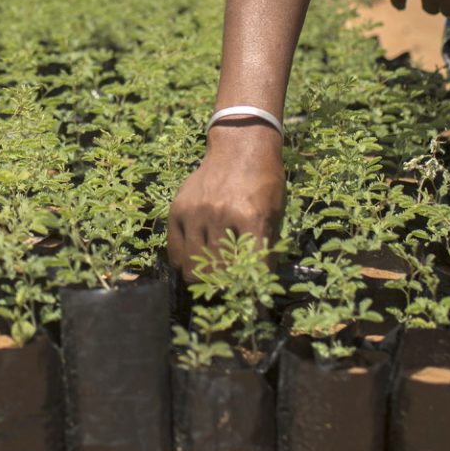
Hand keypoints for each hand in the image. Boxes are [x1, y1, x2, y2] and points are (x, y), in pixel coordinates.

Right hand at [167, 123, 286, 280]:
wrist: (240, 147)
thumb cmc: (264, 182)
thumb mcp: (274, 213)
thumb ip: (265, 247)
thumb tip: (258, 283)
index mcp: (252, 217)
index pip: (250, 267)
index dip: (251, 290)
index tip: (251, 303)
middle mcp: (221, 215)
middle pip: (216, 272)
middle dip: (224, 287)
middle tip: (229, 291)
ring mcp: (196, 212)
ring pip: (192, 266)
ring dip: (203, 278)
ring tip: (211, 279)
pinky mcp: (178, 209)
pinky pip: (174, 250)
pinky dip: (184, 263)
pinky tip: (195, 263)